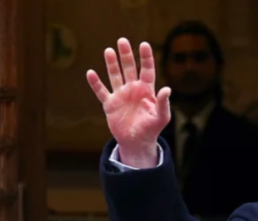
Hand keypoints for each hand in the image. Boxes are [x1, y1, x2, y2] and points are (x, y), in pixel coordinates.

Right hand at [86, 38, 169, 166]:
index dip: (146, 57)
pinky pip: (101, 91)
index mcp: (146, 90)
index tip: (144, 44)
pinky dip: (95, 83)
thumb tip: (167, 89)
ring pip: (115, 76)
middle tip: (122, 40)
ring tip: (108, 50)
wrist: (137, 143)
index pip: (147, 70)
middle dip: (126, 55)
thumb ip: (163, 103)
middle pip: (129, 68)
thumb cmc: (152, 129)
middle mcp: (133, 89)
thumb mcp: (161, 117)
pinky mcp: (109, 104)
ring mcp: (120, 95)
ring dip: (112, 64)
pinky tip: (90, 73)